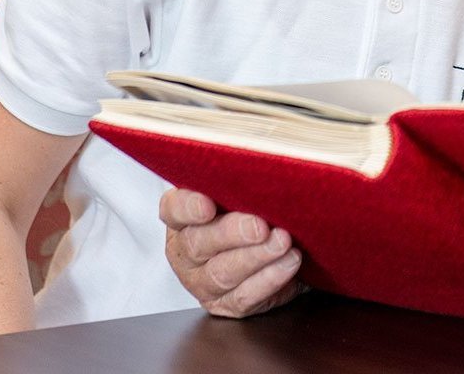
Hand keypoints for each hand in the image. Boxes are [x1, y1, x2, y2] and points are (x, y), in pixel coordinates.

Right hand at [160, 188, 306, 317]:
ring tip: (283, 242)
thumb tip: (265, 158)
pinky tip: (289, 263)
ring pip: (222, 273)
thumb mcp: (244, 189)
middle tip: (260, 226)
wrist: (273, 246)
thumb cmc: (254, 207)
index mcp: (182, 217)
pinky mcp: (227, 304)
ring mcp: (203, 282)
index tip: (208, 205)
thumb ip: (243, 178)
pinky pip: (244, 297)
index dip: (188, 207)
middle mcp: (186, 251)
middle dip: (232, 233)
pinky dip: (270, 279)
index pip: (174, 209)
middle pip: (198, 243)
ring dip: (256, 257)